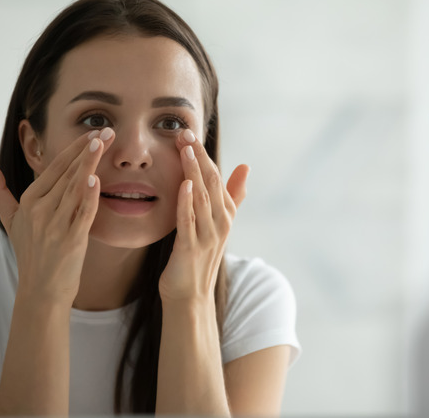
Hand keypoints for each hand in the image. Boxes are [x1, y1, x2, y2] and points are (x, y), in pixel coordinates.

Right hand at [0, 128, 114, 300]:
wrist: (41, 291)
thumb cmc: (30, 253)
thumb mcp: (10, 219)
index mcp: (30, 200)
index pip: (54, 168)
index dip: (74, 149)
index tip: (93, 132)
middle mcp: (40, 210)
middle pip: (67, 173)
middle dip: (88, 150)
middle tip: (108, 130)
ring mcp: (55, 225)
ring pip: (74, 188)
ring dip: (89, 164)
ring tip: (103, 143)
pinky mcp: (71, 240)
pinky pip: (81, 214)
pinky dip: (88, 197)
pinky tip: (94, 179)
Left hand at [158, 129, 249, 302]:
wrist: (189, 296)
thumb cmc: (198, 258)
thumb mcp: (217, 223)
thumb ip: (232, 195)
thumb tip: (246, 166)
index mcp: (225, 214)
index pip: (216, 177)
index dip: (203, 154)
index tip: (189, 133)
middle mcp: (220, 222)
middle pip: (210, 183)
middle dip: (198, 156)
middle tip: (184, 133)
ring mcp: (207, 236)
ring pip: (201, 197)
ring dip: (193, 172)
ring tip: (185, 150)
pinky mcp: (191, 248)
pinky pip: (189, 221)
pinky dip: (187, 202)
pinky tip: (183, 184)